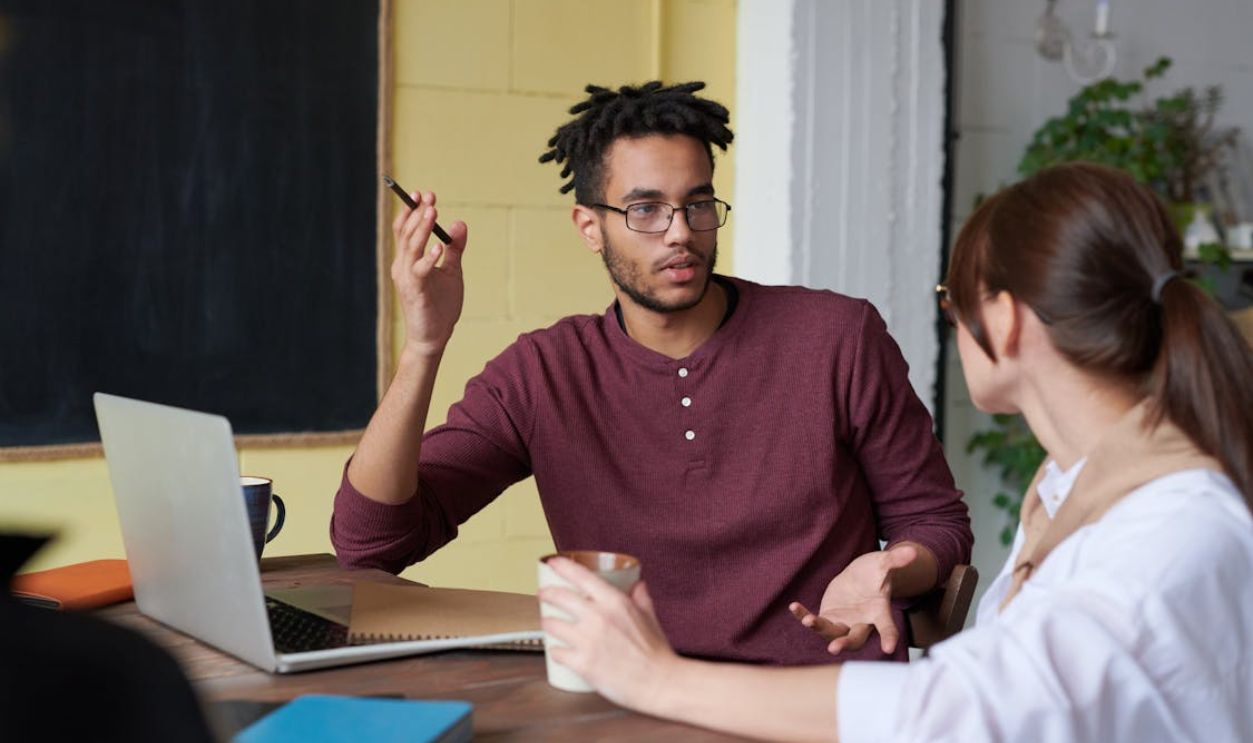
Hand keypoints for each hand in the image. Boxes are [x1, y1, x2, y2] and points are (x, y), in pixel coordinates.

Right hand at [390, 189, 467, 357]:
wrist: (433, 337)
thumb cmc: (440, 306)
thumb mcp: (452, 272)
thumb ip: (455, 249)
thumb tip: (460, 223)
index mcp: (408, 260)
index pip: (405, 230)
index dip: (411, 211)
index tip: (424, 194)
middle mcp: (402, 266)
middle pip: (406, 234)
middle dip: (417, 213)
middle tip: (429, 197)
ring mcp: (407, 279)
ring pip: (410, 248)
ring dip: (421, 229)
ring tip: (432, 212)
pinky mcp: (416, 292)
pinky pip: (420, 271)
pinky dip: (429, 258)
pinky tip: (439, 247)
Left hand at [539, 557, 679, 713]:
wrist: (658, 683)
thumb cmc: (656, 652)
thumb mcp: (649, 616)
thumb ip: (641, 598)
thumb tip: (637, 584)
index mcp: (615, 602)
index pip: (581, 575)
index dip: (563, 566)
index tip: (553, 562)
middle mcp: (598, 617)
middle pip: (559, 597)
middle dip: (547, 593)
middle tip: (543, 594)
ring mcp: (588, 640)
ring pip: (552, 624)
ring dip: (547, 623)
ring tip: (549, 624)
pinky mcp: (582, 663)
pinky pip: (556, 652)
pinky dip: (555, 651)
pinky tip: (558, 651)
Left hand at [788, 544, 918, 654]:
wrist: (860, 577)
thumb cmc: (875, 572)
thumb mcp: (883, 564)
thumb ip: (896, 560)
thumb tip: (912, 551)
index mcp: (879, 612)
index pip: (886, 626)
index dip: (888, 637)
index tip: (888, 648)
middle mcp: (861, 622)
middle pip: (855, 638)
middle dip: (845, 643)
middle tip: (834, 648)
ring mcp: (844, 622)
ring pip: (832, 633)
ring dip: (819, 628)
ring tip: (808, 620)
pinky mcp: (828, 618)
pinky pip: (815, 621)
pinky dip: (804, 616)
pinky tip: (794, 607)